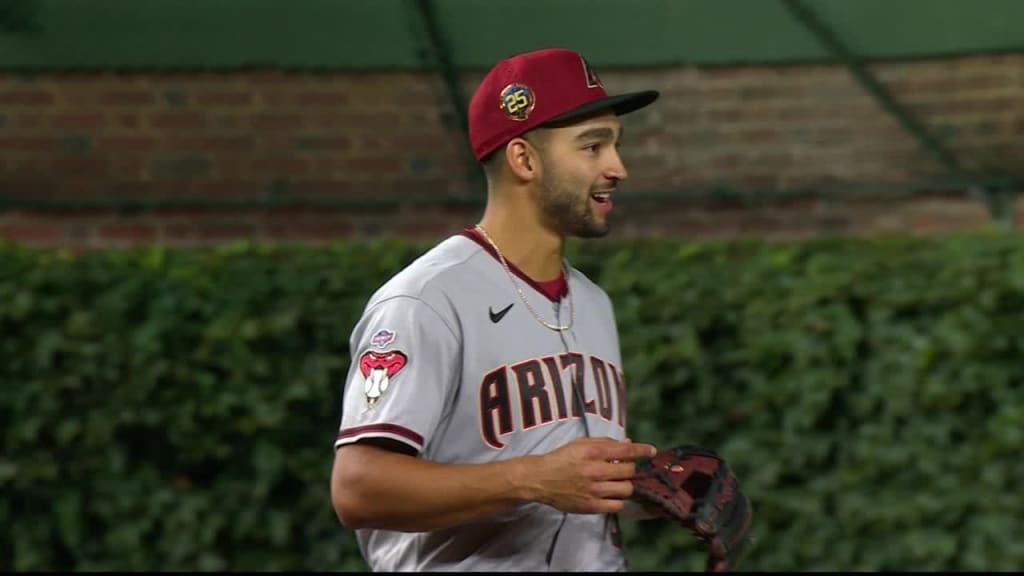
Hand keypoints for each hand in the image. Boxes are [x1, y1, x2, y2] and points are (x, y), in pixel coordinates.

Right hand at [527, 437, 656, 514]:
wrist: (541, 479)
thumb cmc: (561, 459)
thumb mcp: (582, 444)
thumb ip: (606, 443)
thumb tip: (628, 443)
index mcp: (594, 452)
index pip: (626, 450)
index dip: (642, 450)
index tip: (651, 451)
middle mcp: (596, 471)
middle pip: (629, 471)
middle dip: (629, 468)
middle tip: (622, 469)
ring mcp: (595, 490)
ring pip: (626, 489)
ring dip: (625, 484)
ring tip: (615, 482)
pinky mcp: (592, 506)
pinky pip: (617, 505)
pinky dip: (617, 500)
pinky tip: (610, 494)